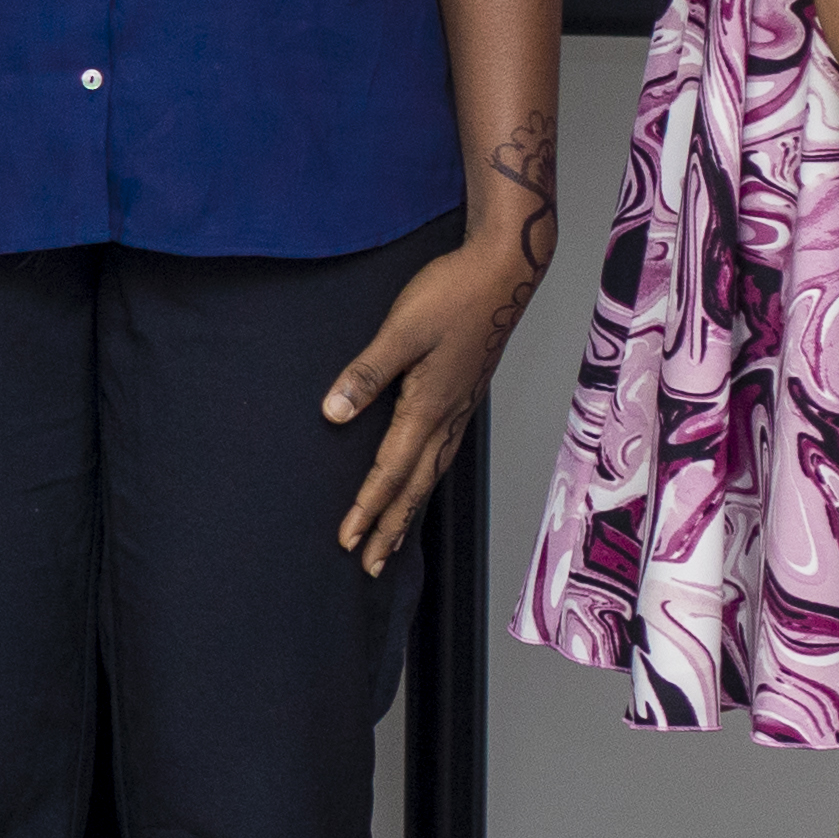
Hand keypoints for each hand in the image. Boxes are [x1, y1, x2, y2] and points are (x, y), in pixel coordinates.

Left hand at [321, 231, 543, 570]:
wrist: (505, 272)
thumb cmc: (453, 294)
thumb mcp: (401, 330)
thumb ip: (366, 374)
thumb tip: (333, 414)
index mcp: (429, 406)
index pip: (391, 471)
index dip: (368, 508)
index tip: (348, 540)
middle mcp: (448, 416)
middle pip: (415, 486)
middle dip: (391, 527)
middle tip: (370, 565)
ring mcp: (460, 408)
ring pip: (431, 473)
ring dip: (409, 509)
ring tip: (393, 541)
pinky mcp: (464, 395)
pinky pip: (443, 453)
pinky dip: (426, 480)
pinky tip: (421, 483)